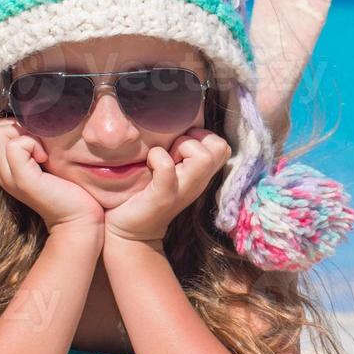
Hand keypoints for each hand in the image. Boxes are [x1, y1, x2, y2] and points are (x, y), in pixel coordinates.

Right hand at [0, 118, 102, 235]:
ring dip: (23, 133)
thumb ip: (35, 143)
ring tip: (42, 151)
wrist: (79, 218)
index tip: (36, 138)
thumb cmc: (71, 187)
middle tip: (39, 142)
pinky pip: (15, 145)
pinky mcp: (21, 179)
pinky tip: (45, 159)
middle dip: (15, 125)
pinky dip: (32, 143)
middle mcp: (2, 171)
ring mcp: (8, 176)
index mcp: (6, 166)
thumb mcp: (47, 159)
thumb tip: (34, 118)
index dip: (12, 124)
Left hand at [104, 128, 231, 245]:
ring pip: (202, 157)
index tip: (180, 147)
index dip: (202, 137)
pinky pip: (167, 168)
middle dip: (194, 140)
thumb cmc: (147, 193)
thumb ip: (179, 151)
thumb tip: (175, 121)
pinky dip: (157, 159)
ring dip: (180, 147)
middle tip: (173, 152)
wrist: (131, 231)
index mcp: (201, 174)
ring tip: (163, 158)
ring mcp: (183, 190)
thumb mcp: (170, 170)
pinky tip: (148, 164)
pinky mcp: (163, 197)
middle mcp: (198, 182)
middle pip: (220, 147)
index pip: (222, 145)